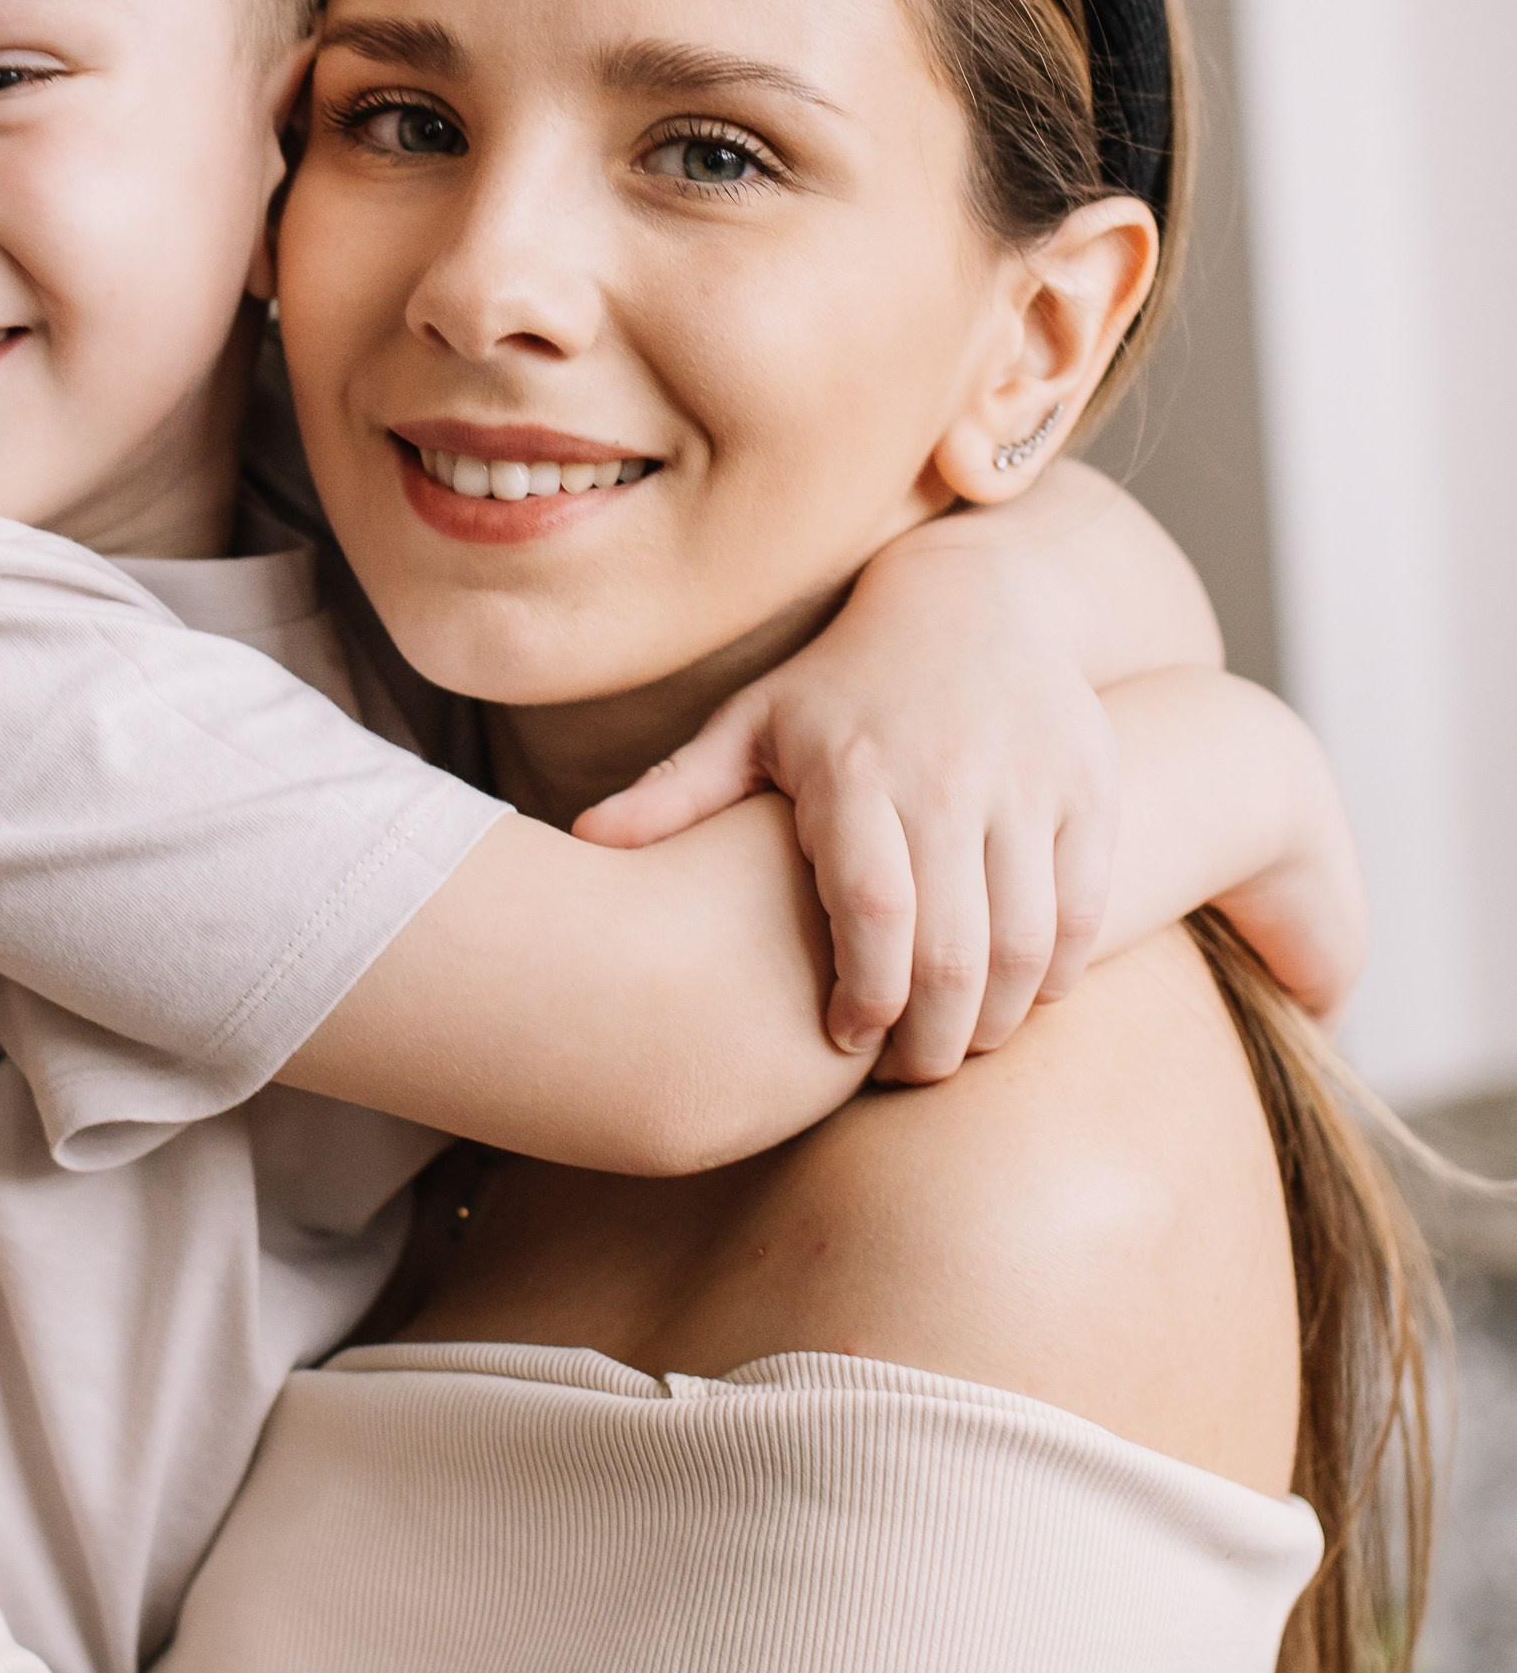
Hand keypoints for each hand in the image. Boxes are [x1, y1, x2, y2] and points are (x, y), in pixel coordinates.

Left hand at [574, 526, 1119, 1079]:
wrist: (977, 598)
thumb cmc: (842, 681)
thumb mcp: (754, 722)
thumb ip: (677, 788)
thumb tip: (584, 840)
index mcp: (856, 773)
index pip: (874, 913)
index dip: (866, 996)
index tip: (845, 1042)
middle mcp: (950, 780)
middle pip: (957, 950)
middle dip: (935, 1039)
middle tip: (909, 1074)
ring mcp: (1030, 785)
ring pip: (1030, 942)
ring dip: (999, 1020)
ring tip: (963, 1046)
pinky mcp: (1088, 790)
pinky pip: (1088, 909)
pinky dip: (1060, 973)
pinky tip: (1021, 998)